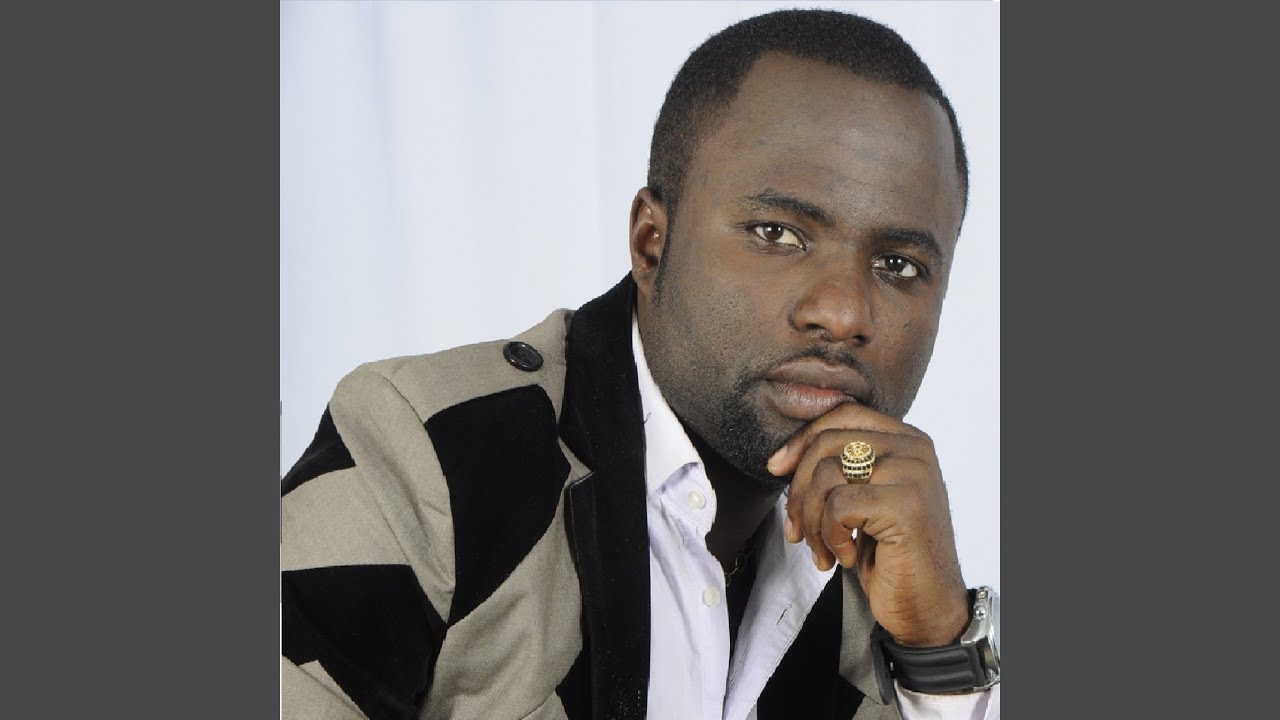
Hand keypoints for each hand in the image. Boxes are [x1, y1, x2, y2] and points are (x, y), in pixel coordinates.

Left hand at [767, 403, 968, 646]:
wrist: (926, 607)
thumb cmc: (888, 555)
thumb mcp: (861, 500)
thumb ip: (839, 468)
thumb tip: (781, 459)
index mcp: (906, 439)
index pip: (841, 415)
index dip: (802, 440)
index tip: (775, 468)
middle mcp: (915, 449)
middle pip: (827, 443)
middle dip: (799, 490)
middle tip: (797, 530)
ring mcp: (913, 474)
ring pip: (827, 475)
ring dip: (813, 522)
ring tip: (823, 550)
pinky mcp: (906, 504)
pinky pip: (838, 506)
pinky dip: (831, 536)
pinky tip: (846, 556)